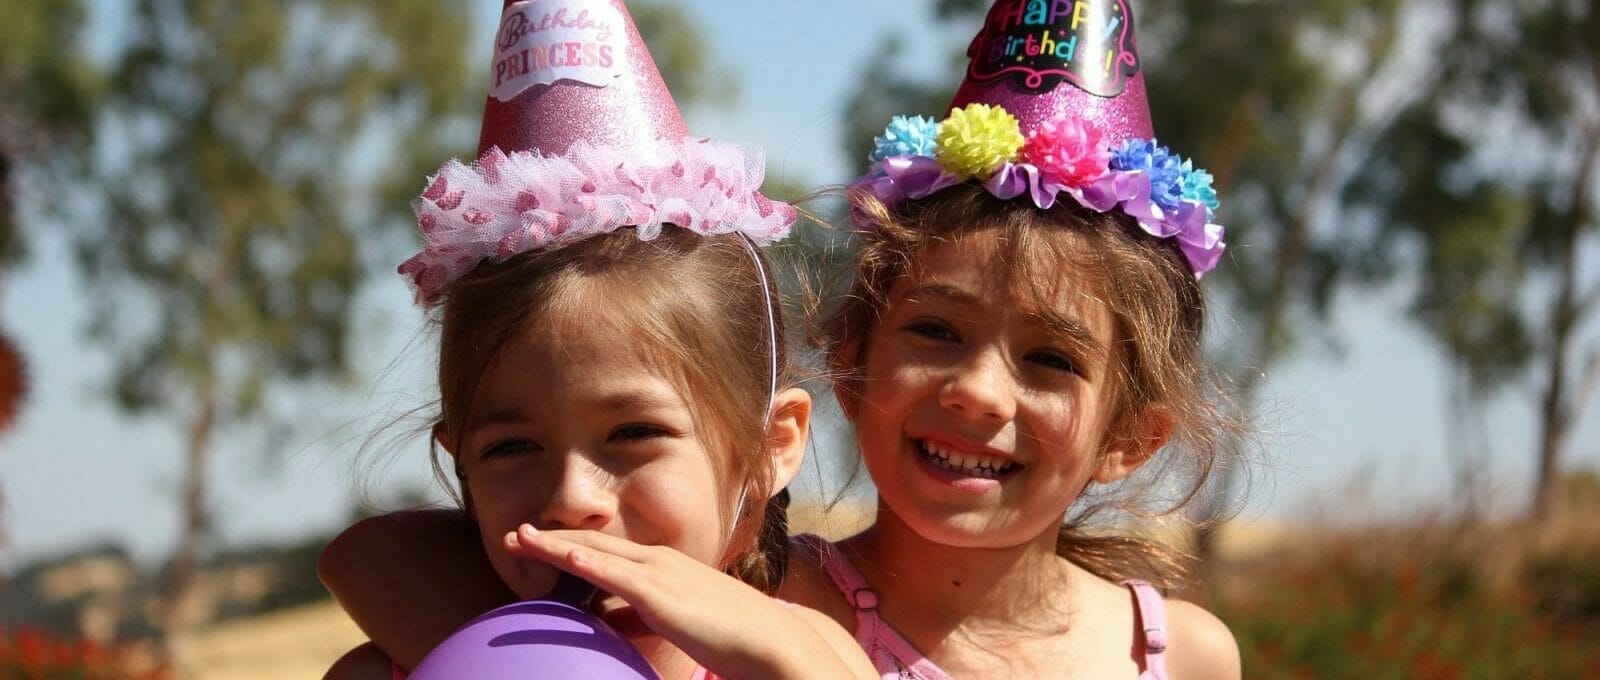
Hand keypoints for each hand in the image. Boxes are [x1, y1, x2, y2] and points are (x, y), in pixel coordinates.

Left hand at [504, 524, 870, 679]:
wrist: (770, 640)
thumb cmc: (730, 636)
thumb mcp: (676, 623)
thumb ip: (642, 619)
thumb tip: (608, 622)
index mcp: (663, 566)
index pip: (606, 551)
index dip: (568, 545)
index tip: (535, 542)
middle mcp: (659, 561)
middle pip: (594, 545)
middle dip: (551, 538)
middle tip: (513, 534)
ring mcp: (661, 574)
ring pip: (597, 554)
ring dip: (555, 545)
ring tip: (519, 539)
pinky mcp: (662, 595)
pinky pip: (616, 576)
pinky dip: (587, 563)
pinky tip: (562, 556)